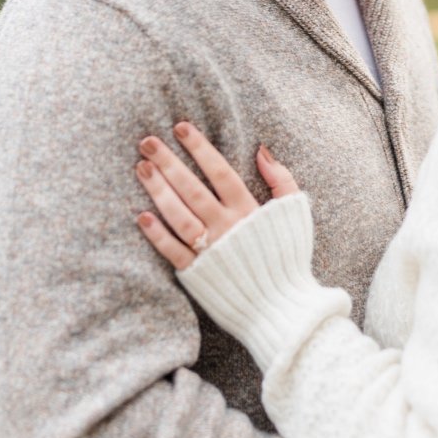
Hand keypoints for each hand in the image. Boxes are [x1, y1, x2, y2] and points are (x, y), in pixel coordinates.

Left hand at [134, 122, 299, 268]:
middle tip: (148, 142)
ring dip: (158, 191)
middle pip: (193, 189)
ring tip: (141, 168)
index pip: (221, 172)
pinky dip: (156, 235)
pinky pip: (173, 251)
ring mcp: (211, 251)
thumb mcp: (296, 214)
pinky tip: (141, 215)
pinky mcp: (197, 274)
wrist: (282, 310)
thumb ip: (282, 181)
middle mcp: (228, 228)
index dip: (200, 148)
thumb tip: (261, 149)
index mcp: (250, 212)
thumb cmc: (288, 258)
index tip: (180, 127)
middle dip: (169, 163)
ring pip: (179, 215)